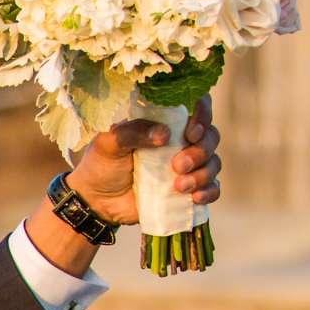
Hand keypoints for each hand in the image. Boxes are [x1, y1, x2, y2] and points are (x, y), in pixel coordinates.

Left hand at [64, 94, 222, 225]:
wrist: (95, 201)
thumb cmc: (101, 164)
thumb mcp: (109, 143)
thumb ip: (133, 132)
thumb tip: (164, 134)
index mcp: (165, 123)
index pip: (197, 108)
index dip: (203, 115)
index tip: (191, 132)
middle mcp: (180, 142)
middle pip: (210, 137)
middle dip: (201, 151)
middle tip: (177, 165)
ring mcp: (186, 167)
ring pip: (213, 163)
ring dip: (202, 174)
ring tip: (179, 186)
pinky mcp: (187, 190)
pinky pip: (212, 188)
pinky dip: (209, 192)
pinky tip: (195, 197)